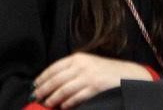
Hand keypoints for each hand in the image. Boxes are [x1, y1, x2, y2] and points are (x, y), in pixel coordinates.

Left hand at [31, 52, 151, 107]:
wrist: (128, 74)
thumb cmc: (105, 70)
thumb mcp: (87, 64)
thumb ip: (72, 68)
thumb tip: (53, 80)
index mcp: (77, 58)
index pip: (54, 68)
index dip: (42, 77)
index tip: (35, 85)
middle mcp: (81, 66)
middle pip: (56, 79)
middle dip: (44, 88)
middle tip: (36, 96)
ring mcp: (88, 76)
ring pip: (64, 89)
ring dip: (54, 97)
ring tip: (47, 103)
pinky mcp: (95, 87)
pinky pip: (77, 97)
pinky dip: (68, 102)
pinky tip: (63, 107)